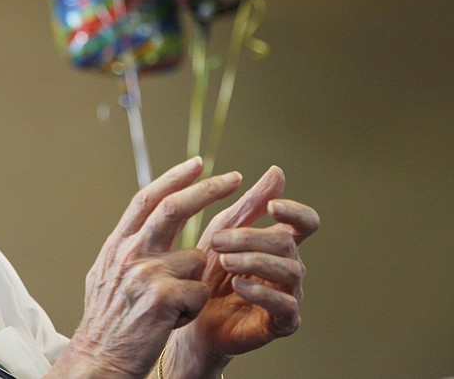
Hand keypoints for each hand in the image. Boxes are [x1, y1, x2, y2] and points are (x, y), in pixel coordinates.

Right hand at [49, 156, 242, 377]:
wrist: (99, 359)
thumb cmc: (108, 322)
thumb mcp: (108, 274)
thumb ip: (130, 248)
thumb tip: (149, 225)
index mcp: (118, 244)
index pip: (148, 199)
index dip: (174, 178)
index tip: (197, 164)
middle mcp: (129, 252)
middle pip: (174, 207)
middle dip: (208, 189)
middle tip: (234, 178)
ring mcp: (145, 272)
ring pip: (196, 260)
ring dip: (194, 284)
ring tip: (170, 308)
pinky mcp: (162, 297)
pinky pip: (199, 292)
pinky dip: (192, 308)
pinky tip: (170, 321)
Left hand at [166, 166, 319, 375]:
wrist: (191, 316)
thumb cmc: (209, 271)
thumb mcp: (224, 231)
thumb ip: (250, 205)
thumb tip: (278, 172)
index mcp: (280, 243)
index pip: (305, 222)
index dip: (295, 212)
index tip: (272, 206)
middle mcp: (290, 267)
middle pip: (287, 242)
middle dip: (251, 237)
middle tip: (217, 241)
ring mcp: (289, 295)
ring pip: (289, 270)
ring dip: (255, 261)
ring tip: (225, 261)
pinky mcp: (281, 323)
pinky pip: (284, 306)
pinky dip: (262, 293)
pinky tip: (239, 286)